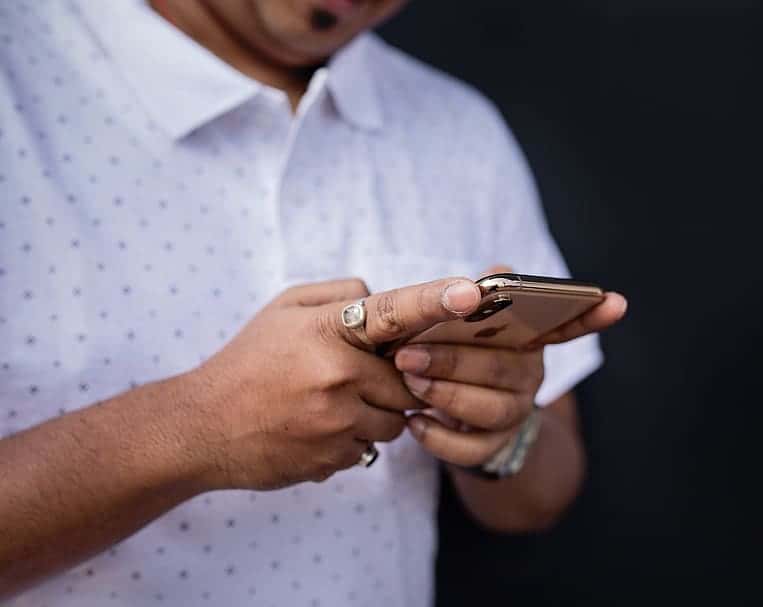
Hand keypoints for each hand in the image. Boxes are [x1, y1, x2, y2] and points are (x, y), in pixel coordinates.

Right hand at [187, 276, 481, 489]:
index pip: (392, 311)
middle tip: (352, 377)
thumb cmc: (247, 362)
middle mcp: (338, 375)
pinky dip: (352, 440)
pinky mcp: (334, 459)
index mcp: (327, 331)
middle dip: (392, 381)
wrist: (201, 427)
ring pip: (394, 421)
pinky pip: (370, 449)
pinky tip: (315, 429)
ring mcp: (337, 421)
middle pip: (408, 381)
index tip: (471, 293)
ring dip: (375, 414)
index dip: (434, 300)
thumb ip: (340, 295)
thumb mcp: (283, 310)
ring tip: (327, 404)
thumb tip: (383, 299)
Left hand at [394, 265, 627, 467]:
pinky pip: (470, 449)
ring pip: (489, 409)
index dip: (590, 316)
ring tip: (409, 381)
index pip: (564, 325)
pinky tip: (414, 422)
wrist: (446, 417)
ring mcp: (513, 415)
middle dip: (454, 361)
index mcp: (525, 339)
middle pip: (502, 369)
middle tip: (408, 354)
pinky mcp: (491, 448)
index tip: (615, 301)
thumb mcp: (460, 324)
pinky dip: (438, 438)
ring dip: (445, 395)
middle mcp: (528, 376)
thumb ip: (480, 298)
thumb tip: (498, 273)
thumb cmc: (453, 354)